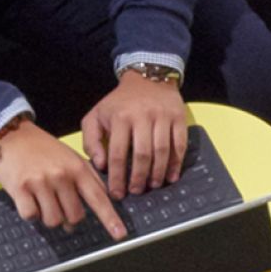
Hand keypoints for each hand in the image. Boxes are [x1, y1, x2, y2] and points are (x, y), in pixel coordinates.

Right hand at [0, 120, 127, 239]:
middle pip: (74, 217)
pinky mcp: (20, 189)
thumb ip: (88, 179)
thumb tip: (101, 205)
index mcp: (77, 168)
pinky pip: (31, 216)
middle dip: (68, 217)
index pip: (98, 198)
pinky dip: (30, 212)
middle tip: (58, 203)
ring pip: (53, 220)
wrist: (12, 135)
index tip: (120, 235)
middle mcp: (61, 175)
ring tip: (42, 199)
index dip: (110, 219)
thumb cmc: (42, 149)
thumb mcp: (71, 158)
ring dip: (48, 216)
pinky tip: (28, 198)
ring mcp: (40, 182)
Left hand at [82, 75, 188, 196]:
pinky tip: (171, 176)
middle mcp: (142, 116)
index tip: (117, 193)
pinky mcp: (179, 117)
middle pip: (142, 154)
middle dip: (139, 178)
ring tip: (152, 186)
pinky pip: (180, 144)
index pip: (118, 153)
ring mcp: (163, 116)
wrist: (147, 77)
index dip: (118, 177)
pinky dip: (176, 163)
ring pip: (162, 150)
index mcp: (120, 117)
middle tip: (136, 192)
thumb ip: (91, 141)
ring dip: (158, 173)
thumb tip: (100, 165)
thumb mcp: (96, 116)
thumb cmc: (118, 103)